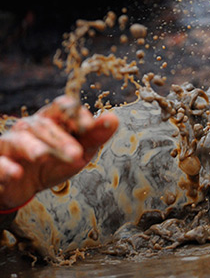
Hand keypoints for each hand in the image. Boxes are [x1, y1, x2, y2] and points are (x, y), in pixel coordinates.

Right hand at [0, 96, 118, 209]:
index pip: (63, 107)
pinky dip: (5, 167)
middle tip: (76, 155)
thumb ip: (94, 137)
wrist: (23, 187)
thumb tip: (114, 119)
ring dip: (32, 147)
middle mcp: (30, 127)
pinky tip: (16, 173)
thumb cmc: (53, 163)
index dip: (76, 114)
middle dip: (61, 139)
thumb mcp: (78, 152)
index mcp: (52, 120)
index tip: (90, 128)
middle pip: (45, 125)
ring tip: (42, 156)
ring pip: (20, 139)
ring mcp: (11, 143)